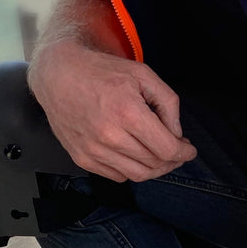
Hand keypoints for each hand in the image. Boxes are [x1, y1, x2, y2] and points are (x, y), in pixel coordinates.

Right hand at [28, 41, 195, 182]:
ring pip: (138, 175)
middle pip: (155, 164)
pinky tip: (134, 153)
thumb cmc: (101, 71)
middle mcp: (109, 135)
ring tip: (158, 154)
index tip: (189, 150)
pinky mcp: (82, 158)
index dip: (184, 153)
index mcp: (127, 112)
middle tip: (175, 149)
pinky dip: (132, 169)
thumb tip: (177, 134)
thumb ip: (168, 103)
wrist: (58, 74)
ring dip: (154, 168)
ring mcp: (93, 150)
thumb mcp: (143, 75)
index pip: (167, 149)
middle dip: (172, 160)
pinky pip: (117, 176)